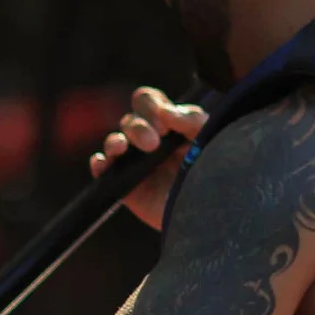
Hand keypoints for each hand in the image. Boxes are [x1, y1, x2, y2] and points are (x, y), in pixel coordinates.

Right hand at [91, 84, 205, 228]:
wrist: (211, 214)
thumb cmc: (214, 173)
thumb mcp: (209, 140)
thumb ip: (192, 120)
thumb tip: (164, 112)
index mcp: (169, 123)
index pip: (148, 100)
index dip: (150, 105)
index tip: (166, 125)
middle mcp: (150, 140)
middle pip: (130, 119)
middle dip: (139, 128)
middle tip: (153, 144)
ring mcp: (135, 162)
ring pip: (114, 141)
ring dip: (116, 141)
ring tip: (123, 149)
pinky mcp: (125, 185)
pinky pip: (102, 168)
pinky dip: (99, 162)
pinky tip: (105, 163)